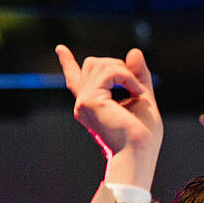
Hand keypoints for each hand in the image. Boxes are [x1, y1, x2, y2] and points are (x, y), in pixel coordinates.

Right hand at [55, 44, 161, 182]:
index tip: (60, 48)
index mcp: (92, 107)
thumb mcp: (143, 98)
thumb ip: (138, 76)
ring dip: (125, 72)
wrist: (138, 154)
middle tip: (137, 87)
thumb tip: (134, 51)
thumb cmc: (143, 136)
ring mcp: (83, 102)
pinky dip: (127, 77)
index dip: (68, 63)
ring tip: (138, 92)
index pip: (76, 80)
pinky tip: (136, 92)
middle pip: (93, 64)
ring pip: (99, 64)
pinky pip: (109, 72)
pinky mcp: (89, 101)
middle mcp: (83, 104)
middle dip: (118, 67)